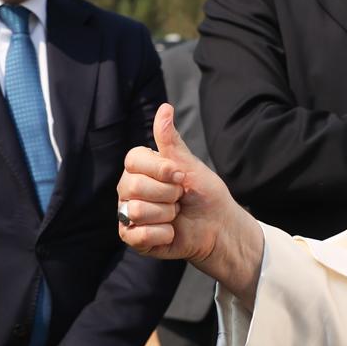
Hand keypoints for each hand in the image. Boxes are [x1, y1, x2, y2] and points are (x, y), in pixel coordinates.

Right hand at [117, 104, 264, 302]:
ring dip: (166, 215)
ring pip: (137, 210)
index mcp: (139, 168)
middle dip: (167, 193)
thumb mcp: (188, 164)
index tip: (180, 176)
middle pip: (134, 185)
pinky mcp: (132, 237)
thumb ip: (170, 140)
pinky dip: (163, 234)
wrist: (218, 226)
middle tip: (179, 198)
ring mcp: (128, 213)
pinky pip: (139, 234)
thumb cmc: (203, 193)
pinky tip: (170, 232)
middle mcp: (128, 189)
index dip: (160, 169)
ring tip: (175, 215)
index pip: (133, 160)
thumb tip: (165, 107)